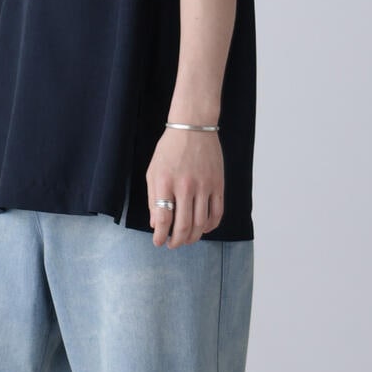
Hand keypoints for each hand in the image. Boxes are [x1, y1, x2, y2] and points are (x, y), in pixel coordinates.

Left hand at [147, 127, 223, 247]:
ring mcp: (204, 186)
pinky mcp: (218, 185)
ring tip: (186, 239)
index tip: (158, 242)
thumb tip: (157, 225)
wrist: (193, 127)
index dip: (160, 236)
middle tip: (172, 245)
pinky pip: (217, 213)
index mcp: (165, 182)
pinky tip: (204, 229)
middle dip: (177, 241)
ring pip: (201, 223)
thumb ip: (153, 199)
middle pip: (183, 226)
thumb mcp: (153, 171)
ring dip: (193, 237)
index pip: (163, 219)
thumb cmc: (169, 149)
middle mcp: (185, 186)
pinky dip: (211, 226)